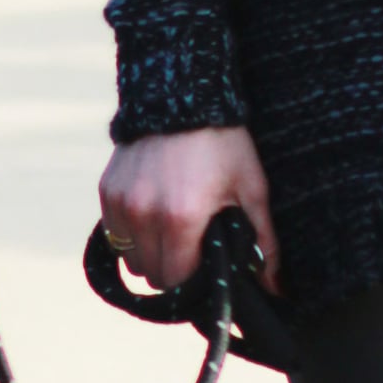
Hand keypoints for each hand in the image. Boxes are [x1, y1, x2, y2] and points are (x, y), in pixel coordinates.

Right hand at [97, 125, 281, 294]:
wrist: (182, 95)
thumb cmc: (224, 144)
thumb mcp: (252, 189)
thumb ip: (264, 243)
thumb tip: (276, 288)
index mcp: (181, 219)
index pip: (176, 280)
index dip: (193, 283)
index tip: (207, 270)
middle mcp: (144, 214)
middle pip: (152, 275)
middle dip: (173, 271)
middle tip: (194, 252)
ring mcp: (121, 202)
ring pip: (131, 259)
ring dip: (150, 255)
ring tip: (172, 234)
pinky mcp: (107, 190)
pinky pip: (115, 234)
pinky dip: (132, 235)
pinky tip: (153, 216)